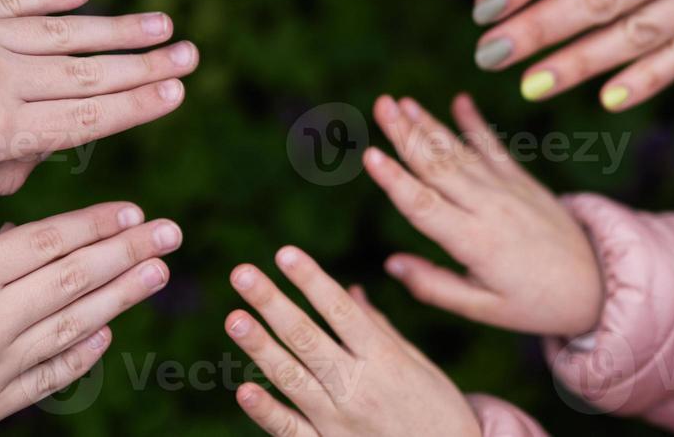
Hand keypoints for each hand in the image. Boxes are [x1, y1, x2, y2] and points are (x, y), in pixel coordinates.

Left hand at [0, 0, 197, 202]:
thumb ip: (9, 170)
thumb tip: (47, 146)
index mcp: (2, 132)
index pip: (88, 118)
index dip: (138, 104)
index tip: (177, 92)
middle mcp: (2, 80)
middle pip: (91, 72)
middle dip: (147, 64)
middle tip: (192, 56)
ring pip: (66, 33)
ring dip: (118, 29)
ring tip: (163, 25)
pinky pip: (19, 1)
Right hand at [0, 201, 180, 436]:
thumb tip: (36, 239)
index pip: (47, 240)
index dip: (96, 224)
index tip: (135, 211)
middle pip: (72, 278)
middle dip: (127, 253)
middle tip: (170, 233)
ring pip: (73, 324)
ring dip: (121, 296)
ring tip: (157, 272)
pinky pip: (50, 377)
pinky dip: (83, 353)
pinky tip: (109, 331)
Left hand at [224, 246, 480, 436]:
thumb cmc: (439, 413)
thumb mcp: (420, 366)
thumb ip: (380, 329)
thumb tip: (351, 291)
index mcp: (385, 358)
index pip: (340, 310)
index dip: (311, 279)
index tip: (284, 253)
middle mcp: (359, 387)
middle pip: (307, 337)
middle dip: (272, 302)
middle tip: (242, 274)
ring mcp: (340, 421)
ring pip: (292, 378)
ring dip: (260, 347)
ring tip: (235, 318)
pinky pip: (290, 430)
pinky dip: (266, 412)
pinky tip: (244, 390)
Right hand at [362, 95, 601, 337]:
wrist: (598, 283)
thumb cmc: (535, 304)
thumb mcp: (485, 309)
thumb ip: (436, 286)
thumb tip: (391, 263)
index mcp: (476, 243)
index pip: (425, 207)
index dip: (395, 181)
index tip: (370, 155)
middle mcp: (489, 208)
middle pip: (438, 167)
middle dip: (405, 134)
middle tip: (380, 104)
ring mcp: (508, 189)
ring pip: (459, 152)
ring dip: (428, 124)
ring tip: (400, 101)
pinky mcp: (523, 181)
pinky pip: (494, 147)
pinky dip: (475, 123)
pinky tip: (459, 100)